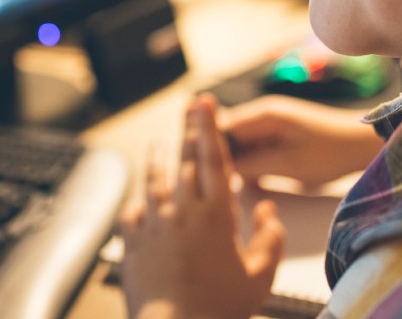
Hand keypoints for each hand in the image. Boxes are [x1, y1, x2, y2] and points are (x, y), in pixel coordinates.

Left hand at [119, 94, 285, 318]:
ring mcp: (155, 226)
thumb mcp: (260, 277)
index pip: (214, 160)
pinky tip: (136, 201)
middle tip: (187, 107)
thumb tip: (269, 210)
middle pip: (185, 162)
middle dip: (187, 131)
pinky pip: (131, 216)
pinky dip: (135, 205)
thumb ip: (270, 239)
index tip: (205, 104)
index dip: (209, 128)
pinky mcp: (133, 245)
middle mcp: (183, 213)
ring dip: (156, 159)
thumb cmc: (221, 308)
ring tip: (156, 143)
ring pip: (154, 182)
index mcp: (217, 216)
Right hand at [221, 95, 382, 187]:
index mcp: (263, 114)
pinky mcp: (280, 135)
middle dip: (219, 157)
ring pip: (240, 143)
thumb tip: (221, 170)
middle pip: (226, 134)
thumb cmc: (329, 153)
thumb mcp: (288, 163)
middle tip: (213, 185)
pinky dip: (251, 163)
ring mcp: (271, 123)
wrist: (364, 145)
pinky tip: (251, 183)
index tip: (198, 172)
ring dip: (235, 162)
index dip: (206, 147)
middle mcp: (262, 114)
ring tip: (229, 186)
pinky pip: (255, 147)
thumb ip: (252, 164)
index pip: (219, 126)